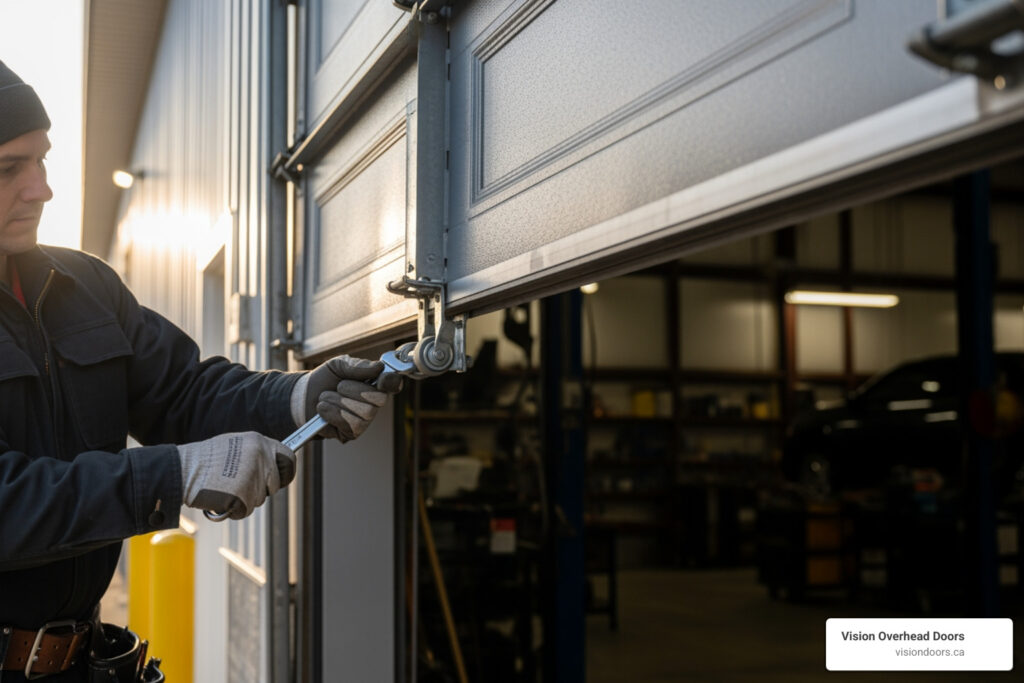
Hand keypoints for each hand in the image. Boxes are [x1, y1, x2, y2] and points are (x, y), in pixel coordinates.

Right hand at [178, 432, 295, 519]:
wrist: (182, 471)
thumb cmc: (204, 460)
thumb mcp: (235, 445)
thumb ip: (256, 453)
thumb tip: (272, 464)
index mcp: (259, 442)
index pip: (288, 457)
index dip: (286, 470)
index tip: (282, 477)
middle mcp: (260, 457)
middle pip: (275, 483)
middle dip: (261, 489)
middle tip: (240, 485)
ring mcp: (253, 477)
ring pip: (260, 499)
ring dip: (245, 499)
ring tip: (225, 488)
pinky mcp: (244, 496)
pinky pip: (246, 510)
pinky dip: (234, 509)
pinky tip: (221, 498)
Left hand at [291, 354, 403, 441]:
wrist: (302, 396)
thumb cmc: (324, 380)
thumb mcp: (338, 365)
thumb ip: (357, 366)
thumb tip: (379, 367)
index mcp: (374, 385)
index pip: (392, 384)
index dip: (391, 382)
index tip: (384, 379)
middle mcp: (372, 404)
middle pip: (378, 401)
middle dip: (353, 391)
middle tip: (338, 387)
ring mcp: (363, 421)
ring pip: (363, 414)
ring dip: (339, 402)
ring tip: (326, 397)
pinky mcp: (350, 434)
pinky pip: (349, 425)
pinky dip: (332, 414)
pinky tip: (323, 409)